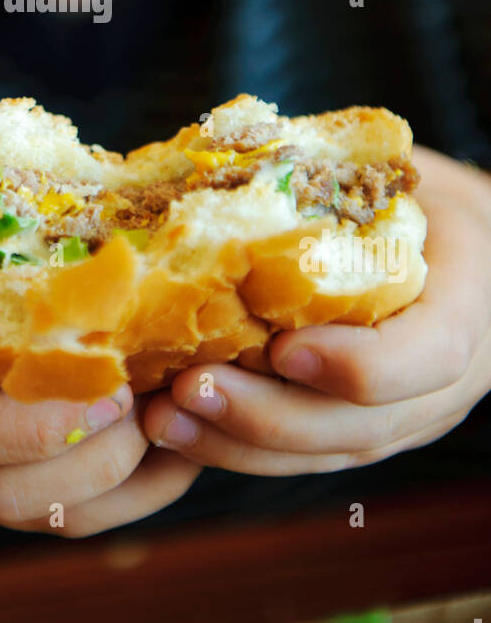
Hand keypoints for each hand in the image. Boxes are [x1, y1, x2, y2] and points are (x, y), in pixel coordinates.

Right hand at [0, 215, 200, 536]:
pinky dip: (138, 494)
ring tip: (178, 405)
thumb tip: (77, 185)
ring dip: (133, 473)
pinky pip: (71, 520)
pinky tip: (181, 443)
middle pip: (16, 494)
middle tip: (155, 383)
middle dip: (103, 449)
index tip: (106, 374)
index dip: (35, 419)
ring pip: (54, 516)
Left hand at [143, 146, 490, 474]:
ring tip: (163, 419)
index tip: (281, 348)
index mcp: (470, 300)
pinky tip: (177, 430)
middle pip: (363, 425)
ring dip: (237, 444)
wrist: (475, 252)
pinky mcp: (366, 430)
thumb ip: (335, 181)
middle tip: (188, 389)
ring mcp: (409, 417)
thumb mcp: (399, 174)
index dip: (356, 363)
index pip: (431, 354)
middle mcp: (447, 379)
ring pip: (328, 452)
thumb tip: (224, 167)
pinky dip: (238, 448)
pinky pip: (306, 455)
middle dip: (268, 415)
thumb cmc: (426, 197)